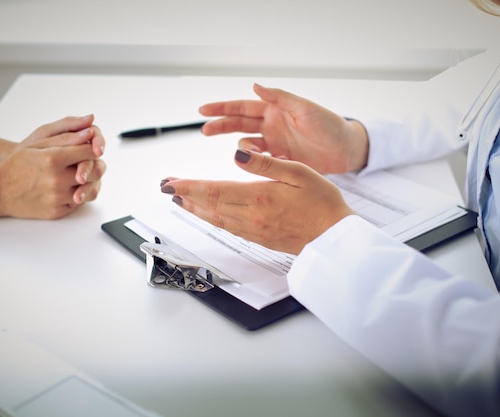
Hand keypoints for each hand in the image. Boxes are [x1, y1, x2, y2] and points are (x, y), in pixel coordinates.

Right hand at [0, 120, 105, 219]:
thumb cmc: (17, 165)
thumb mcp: (37, 145)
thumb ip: (66, 138)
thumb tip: (90, 131)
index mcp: (53, 159)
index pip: (89, 151)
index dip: (93, 148)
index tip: (91, 148)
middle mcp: (56, 179)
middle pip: (95, 172)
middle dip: (94, 165)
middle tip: (88, 163)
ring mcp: (57, 198)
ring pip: (90, 189)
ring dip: (88, 182)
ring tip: (77, 176)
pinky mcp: (57, 212)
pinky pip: (79, 204)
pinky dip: (77, 195)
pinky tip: (67, 189)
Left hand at [160, 149, 352, 254]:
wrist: (334, 236)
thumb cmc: (322, 203)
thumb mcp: (299, 172)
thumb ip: (265, 163)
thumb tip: (236, 153)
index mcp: (260, 197)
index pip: (215, 190)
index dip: (189, 185)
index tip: (171, 181)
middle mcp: (252, 217)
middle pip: (209, 205)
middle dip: (184, 195)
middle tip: (165, 187)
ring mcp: (253, 230)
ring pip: (215, 218)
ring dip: (194, 208)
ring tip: (179, 199)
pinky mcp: (258, 238)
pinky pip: (227, 227)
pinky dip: (211, 218)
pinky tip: (205, 214)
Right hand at [200, 84, 368, 173]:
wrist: (345, 150)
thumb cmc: (329, 125)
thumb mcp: (305, 109)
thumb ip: (280, 98)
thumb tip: (255, 86)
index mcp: (275, 109)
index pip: (242, 107)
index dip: (222, 108)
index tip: (203, 110)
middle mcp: (271, 125)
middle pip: (238, 124)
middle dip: (220, 126)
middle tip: (204, 130)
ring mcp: (274, 144)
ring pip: (247, 146)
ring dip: (243, 149)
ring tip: (250, 154)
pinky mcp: (280, 161)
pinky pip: (260, 163)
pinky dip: (257, 164)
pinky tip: (263, 166)